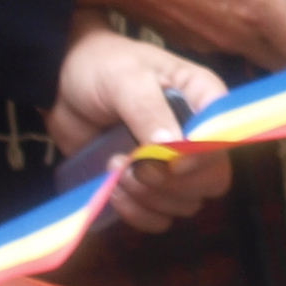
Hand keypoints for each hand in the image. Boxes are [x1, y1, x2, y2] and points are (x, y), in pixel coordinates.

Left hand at [50, 26, 233, 230]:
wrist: (61, 84)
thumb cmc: (101, 66)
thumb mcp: (125, 77)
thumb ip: (148, 109)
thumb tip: (172, 147)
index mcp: (201, 100)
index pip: (225, 137)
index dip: (206, 157)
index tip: (173, 164)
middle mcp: (195, 137)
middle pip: (213, 180)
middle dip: (174, 185)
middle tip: (136, 168)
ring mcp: (172, 166)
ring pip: (186, 204)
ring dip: (150, 198)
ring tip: (115, 168)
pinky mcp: (146, 187)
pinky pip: (159, 219)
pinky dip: (139, 214)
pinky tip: (114, 191)